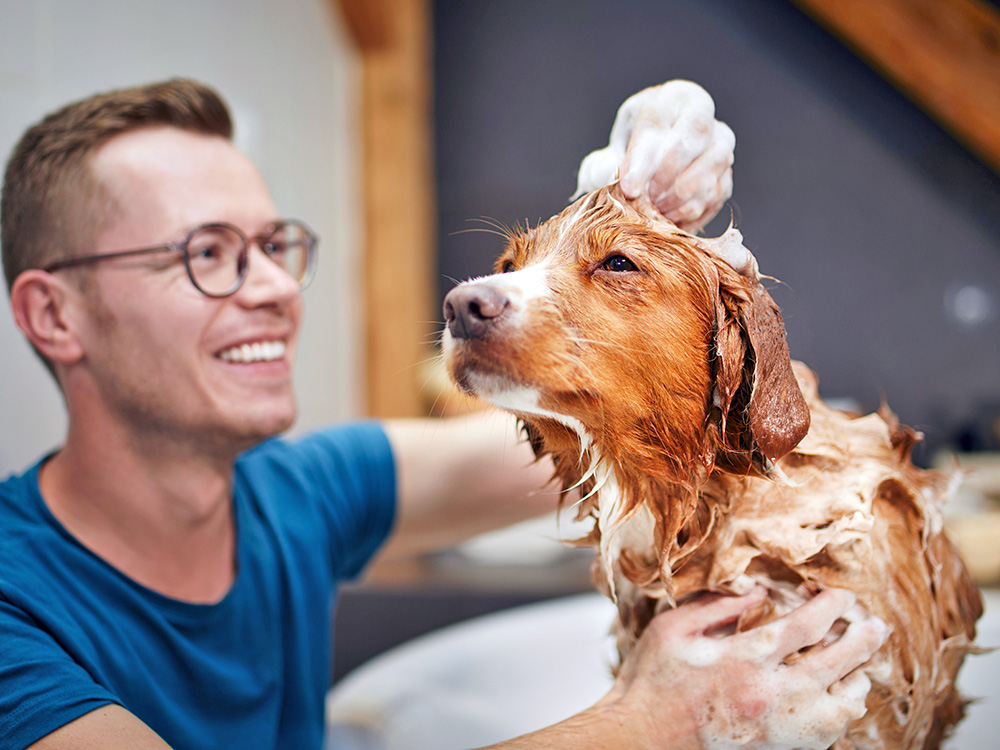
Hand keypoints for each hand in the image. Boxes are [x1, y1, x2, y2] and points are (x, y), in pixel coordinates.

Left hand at [575, 80, 734, 232]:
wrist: (653, 158)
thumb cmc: (631, 149)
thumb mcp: (612, 149)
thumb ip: (606, 164)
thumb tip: (612, 180)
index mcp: (670, 97)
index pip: (659, 121)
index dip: (644, 158)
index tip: (628, 189)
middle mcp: (702, 113)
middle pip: (693, 137)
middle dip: (667, 175)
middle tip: (646, 199)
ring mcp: (720, 143)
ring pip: (710, 167)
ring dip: (680, 197)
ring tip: (655, 211)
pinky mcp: (727, 174)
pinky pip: (716, 194)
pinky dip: (692, 211)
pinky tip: (670, 219)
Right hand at [601, 587, 888, 749]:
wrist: (640, 742)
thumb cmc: (651, 684)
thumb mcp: (672, 630)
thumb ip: (716, 607)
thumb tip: (757, 592)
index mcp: (742, 659)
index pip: (805, 625)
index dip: (831, 605)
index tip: (842, 594)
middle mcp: (769, 695)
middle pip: (836, 663)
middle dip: (862, 639)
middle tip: (877, 625)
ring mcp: (778, 729)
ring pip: (843, 708)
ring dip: (858, 682)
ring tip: (864, 668)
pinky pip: (828, 736)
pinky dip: (842, 716)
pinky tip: (841, 702)